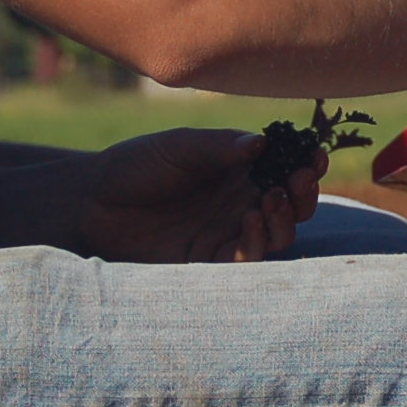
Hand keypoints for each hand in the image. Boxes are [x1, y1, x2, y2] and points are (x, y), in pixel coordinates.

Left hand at [74, 127, 322, 263]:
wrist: (91, 201)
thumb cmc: (136, 165)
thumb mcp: (179, 146)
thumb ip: (220, 147)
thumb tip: (264, 144)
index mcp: (240, 172)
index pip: (286, 170)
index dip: (306, 164)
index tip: (315, 154)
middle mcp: (240, 204)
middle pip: (292, 208)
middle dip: (304, 195)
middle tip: (298, 180)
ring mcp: (226, 234)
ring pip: (276, 237)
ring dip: (283, 220)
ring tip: (269, 200)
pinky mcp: (207, 261)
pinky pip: (244, 261)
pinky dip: (255, 244)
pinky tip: (249, 221)